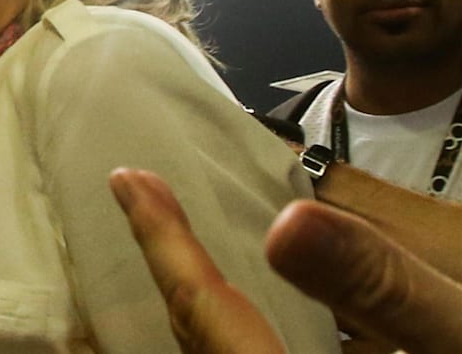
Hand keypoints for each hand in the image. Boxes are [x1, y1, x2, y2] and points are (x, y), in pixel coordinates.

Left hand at [110, 167, 461, 353]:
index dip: (164, 245)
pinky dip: (242, 339)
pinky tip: (258, 311)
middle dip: (173, 276)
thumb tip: (291, 220)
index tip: (128, 180)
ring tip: (185, 246)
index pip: (210, 319)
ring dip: (207, 312)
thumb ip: (388, 287)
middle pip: (206, 349)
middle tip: (146, 200)